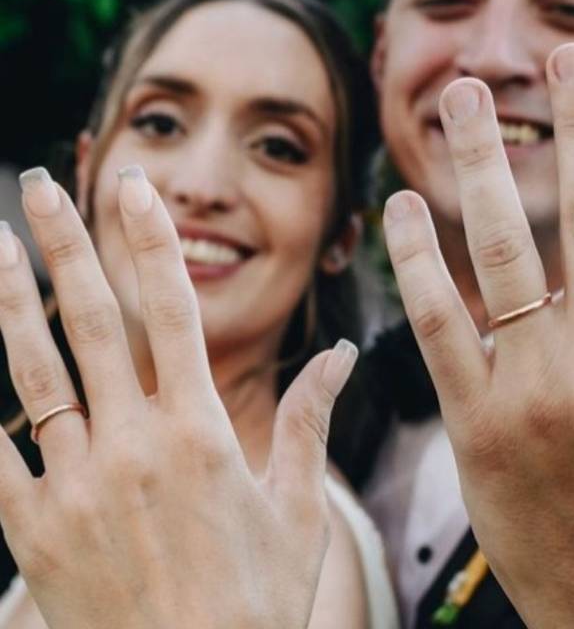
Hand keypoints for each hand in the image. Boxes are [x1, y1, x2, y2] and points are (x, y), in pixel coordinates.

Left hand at [0, 167, 356, 628]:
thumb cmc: (255, 600)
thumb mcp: (296, 507)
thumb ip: (309, 420)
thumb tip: (342, 355)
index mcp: (202, 432)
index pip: (174, 310)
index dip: (151, 240)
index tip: (134, 188)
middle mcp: (134, 444)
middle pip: (93, 320)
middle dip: (66, 242)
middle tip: (44, 184)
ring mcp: (76, 484)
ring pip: (34, 371)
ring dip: (12, 300)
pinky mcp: (32, 530)